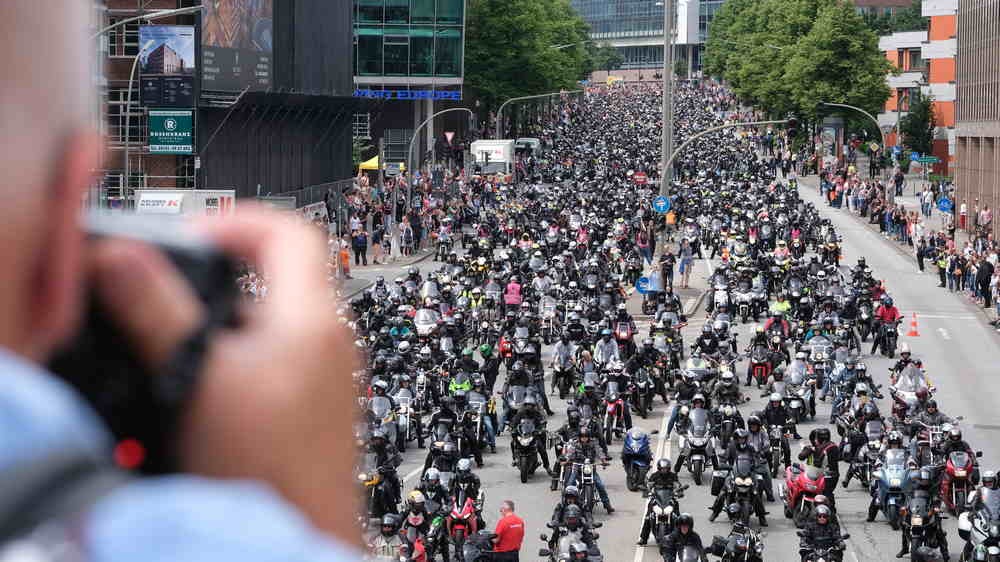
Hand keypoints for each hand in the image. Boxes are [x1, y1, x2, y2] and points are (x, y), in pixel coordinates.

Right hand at [91, 208, 358, 542]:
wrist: (301, 536)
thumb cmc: (271, 471)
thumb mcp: (199, 378)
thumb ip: (159, 313)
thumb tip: (123, 260)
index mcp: (314, 319)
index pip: (291, 231)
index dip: (237, 222)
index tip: (192, 239)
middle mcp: (330, 342)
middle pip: (279, 276)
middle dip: (219, 278)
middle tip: (175, 289)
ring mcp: (325, 377)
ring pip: (270, 323)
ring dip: (223, 324)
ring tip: (180, 347)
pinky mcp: (311, 409)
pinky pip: (273, 361)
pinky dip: (236, 360)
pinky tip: (202, 390)